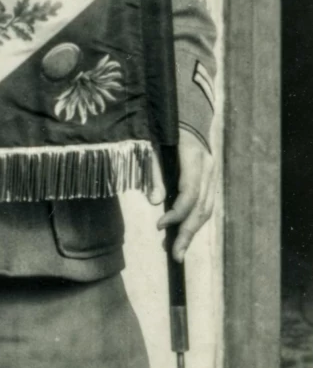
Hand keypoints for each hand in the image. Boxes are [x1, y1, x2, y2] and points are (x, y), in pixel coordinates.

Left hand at [149, 128, 214, 262]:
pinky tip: (185, 234)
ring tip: (178, 251)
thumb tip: (154, 201)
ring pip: (207, 209)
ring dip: (192, 232)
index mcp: (194, 157)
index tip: (160, 226)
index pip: (190, 193)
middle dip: (187, 233)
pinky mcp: (211, 179)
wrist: (189, 112)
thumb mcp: (154, 145)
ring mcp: (212, 174)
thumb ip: (155, 172)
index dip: (176, 213)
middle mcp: (208, 167)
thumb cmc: (166, 129)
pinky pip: (207, 204)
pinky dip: (196, 221)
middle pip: (201, 207)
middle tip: (175, 255)